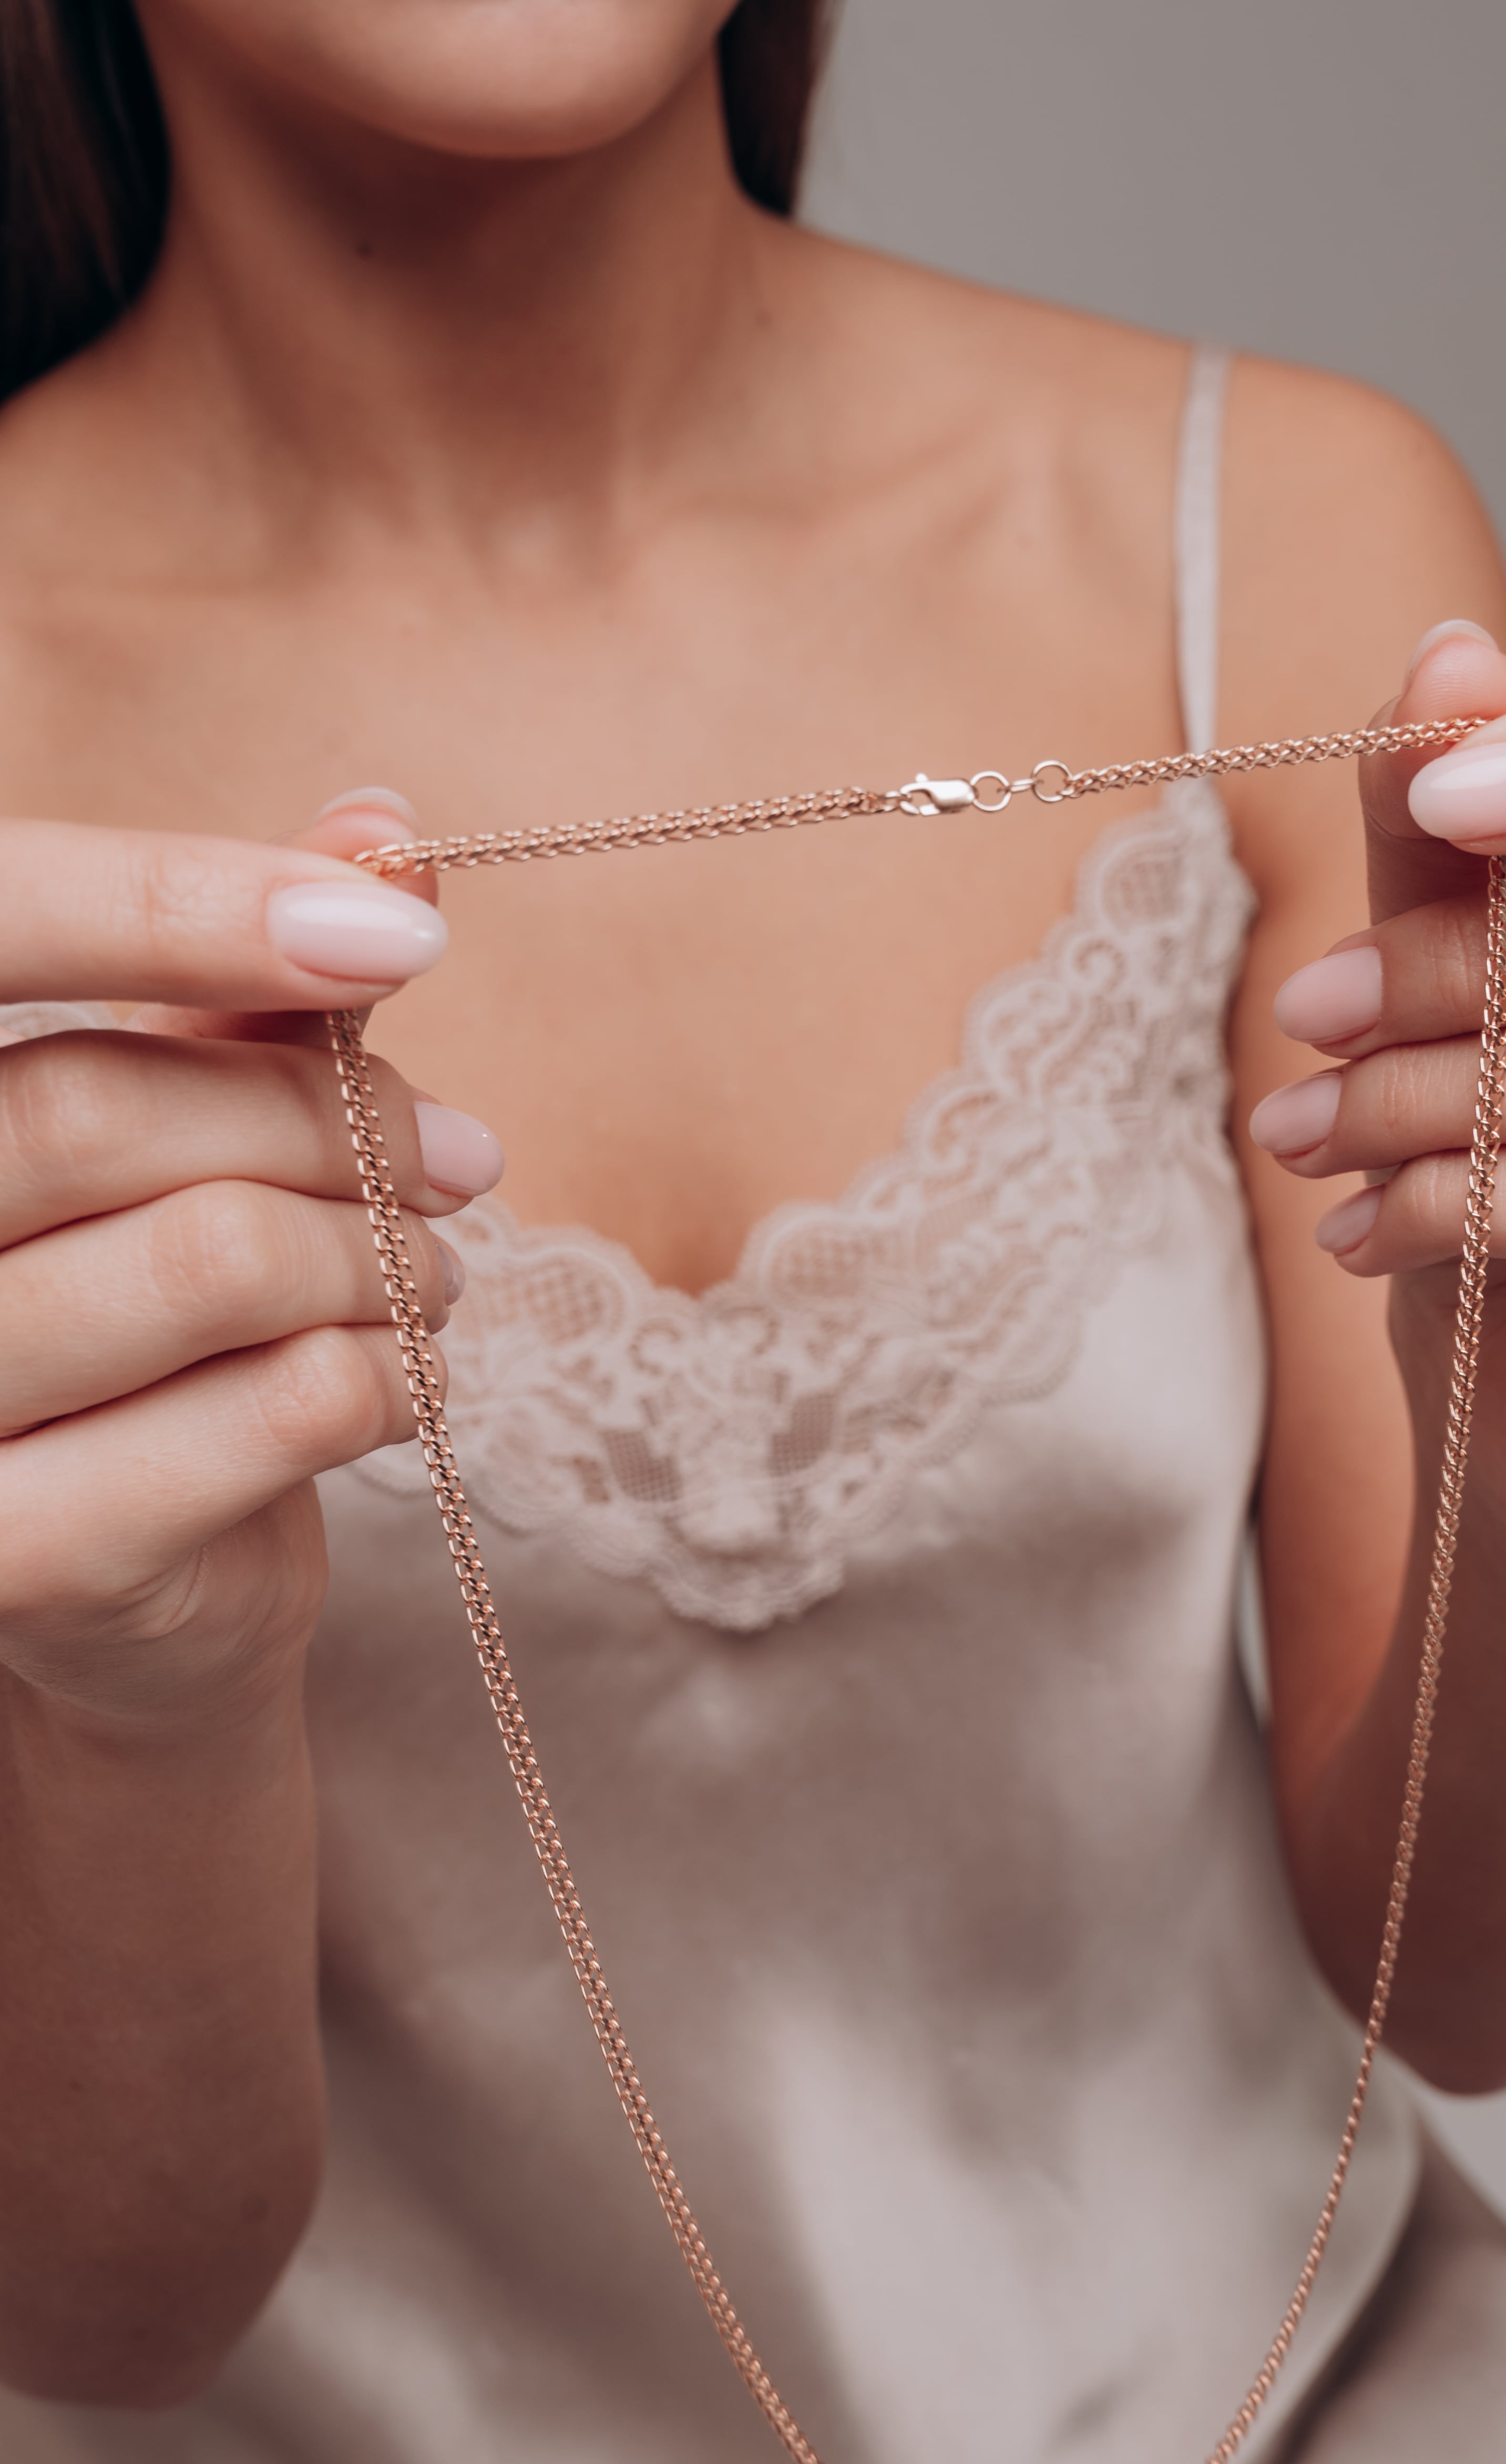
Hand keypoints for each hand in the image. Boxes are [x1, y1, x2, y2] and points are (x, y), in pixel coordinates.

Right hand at [0, 797, 492, 1725]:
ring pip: (211, 1260)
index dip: (179, 904)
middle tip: (456, 1157)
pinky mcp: (28, 1555)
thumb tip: (385, 825)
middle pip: (102, 1108)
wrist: (119, 1589)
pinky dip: (389, 1380)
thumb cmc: (135, 1327)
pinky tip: (404, 1384)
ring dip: (376, 1259)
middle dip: (327, 1120)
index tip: (390, 927)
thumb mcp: (178, 1138)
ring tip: (429, 1277)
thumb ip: (254, 993)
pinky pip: (278, 1408)